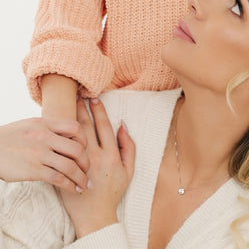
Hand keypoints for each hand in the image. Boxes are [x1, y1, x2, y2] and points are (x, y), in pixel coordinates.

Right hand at [0, 117, 89, 192]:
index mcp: (45, 124)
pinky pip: (58, 179)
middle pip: (77, 148)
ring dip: (81, 177)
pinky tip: (74, 189)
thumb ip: (50, 128)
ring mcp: (39, 154)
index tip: (85, 149)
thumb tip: (69, 134)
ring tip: (85, 183)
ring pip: (70, 166)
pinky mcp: (33, 170)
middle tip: (88, 169)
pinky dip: (70, 185)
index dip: (84, 139)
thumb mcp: (31, 125)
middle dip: (86, 161)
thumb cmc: (10, 137)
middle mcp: (44, 137)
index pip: (75, 128)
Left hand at [61, 98, 134, 237]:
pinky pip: (65, 147)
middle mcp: (94, 155)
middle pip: (86, 126)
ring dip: (71, 118)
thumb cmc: (113, 190)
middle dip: (81, 109)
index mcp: (111, 154)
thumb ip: (128, 145)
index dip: (99, 110)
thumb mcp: (129, 169)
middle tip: (77, 95)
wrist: (95, 214)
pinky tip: (59, 125)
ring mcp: (80, 162)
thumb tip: (123, 124)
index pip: (103, 125)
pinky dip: (62, 135)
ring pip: (74, 135)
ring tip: (67, 105)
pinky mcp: (68, 169)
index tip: (94, 98)